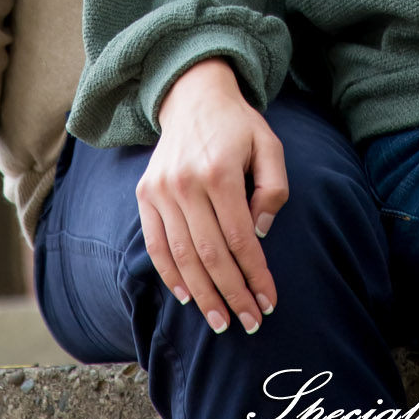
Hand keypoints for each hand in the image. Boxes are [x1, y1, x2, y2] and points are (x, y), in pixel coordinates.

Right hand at [138, 59, 287, 332]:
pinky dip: (169, 275)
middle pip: (210, 254)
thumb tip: (260, 234)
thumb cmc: (238, 126)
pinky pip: (155, 244)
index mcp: (219, 172)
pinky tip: (188, 296)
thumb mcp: (269, 146)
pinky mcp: (145, 193)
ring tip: (220, 321)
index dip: (255, 275)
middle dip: (232, 293)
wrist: (193, 96)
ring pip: (181, 256)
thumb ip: (273, 189)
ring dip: (202, 294)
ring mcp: (161, 189)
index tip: (269, 302)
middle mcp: (186, 183)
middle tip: (249, 322)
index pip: (240, 239)